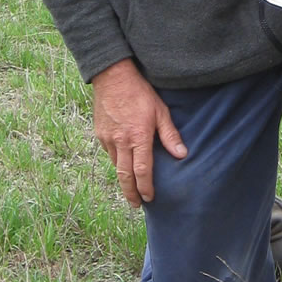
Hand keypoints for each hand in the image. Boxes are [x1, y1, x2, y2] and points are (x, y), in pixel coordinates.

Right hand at [90, 58, 186, 205]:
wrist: (112, 76)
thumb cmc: (140, 92)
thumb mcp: (160, 111)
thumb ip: (170, 134)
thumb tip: (181, 154)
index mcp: (138, 137)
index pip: (142, 170)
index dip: (145, 187)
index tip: (149, 198)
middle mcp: (121, 141)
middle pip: (124, 175)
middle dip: (130, 193)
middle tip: (136, 204)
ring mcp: (108, 138)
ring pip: (115, 165)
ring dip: (123, 179)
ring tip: (130, 188)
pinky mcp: (100, 133)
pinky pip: (109, 153)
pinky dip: (116, 162)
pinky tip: (122, 164)